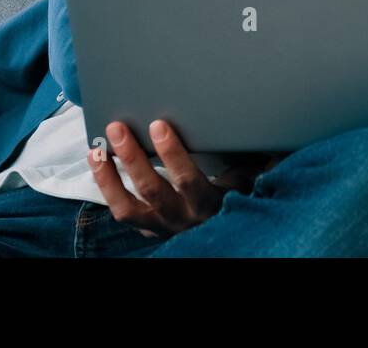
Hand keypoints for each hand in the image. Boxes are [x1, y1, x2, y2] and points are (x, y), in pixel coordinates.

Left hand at [88, 119, 269, 238]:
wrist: (225, 241)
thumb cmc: (236, 204)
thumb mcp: (249, 185)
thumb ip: (254, 162)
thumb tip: (271, 138)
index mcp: (208, 204)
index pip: (187, 180)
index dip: (172, 153)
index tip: (159, 126)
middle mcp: (182, 218)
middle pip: (151, 190)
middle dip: (132, 157)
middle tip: (118, 130)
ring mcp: (161, 225)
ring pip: (127, 207)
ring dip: (109, 178)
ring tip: (96, 151)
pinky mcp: (148, 228)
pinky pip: (123, 212)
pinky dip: (106, 188)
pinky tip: (97, 165)